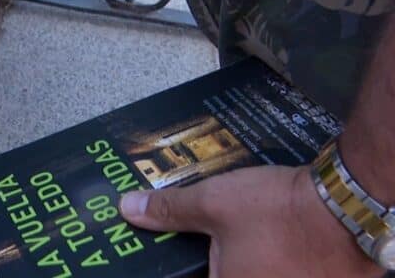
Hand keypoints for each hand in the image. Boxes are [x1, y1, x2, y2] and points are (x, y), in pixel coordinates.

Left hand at [119, 166, 383, 277]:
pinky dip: (265, 258)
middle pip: (221, 273)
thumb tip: (128, 209)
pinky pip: (276, 269)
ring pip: (249, 271)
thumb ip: (169, 210)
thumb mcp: (212, 203)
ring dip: (239, 258)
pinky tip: (260, 239)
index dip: (181, 265)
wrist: (347, 206)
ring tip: (237, 236)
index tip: (172, 252)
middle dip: (209, 259)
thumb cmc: (277, 210)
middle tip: (202, 237)